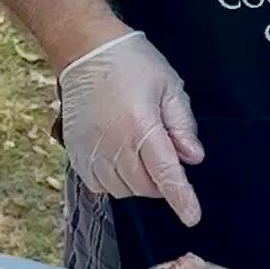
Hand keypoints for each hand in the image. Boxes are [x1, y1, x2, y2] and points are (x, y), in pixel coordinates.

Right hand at [59, 30, 203, 227]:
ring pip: (123, 190)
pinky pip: (99, 185)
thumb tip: (192, 157)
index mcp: (141, 127)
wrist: (86, 51)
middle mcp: (114, 145)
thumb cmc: (131, 63)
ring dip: (138, 182)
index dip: (182, 199)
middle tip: (163, 153)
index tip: (192, 217)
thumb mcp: (169, 86)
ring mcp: (91, 151)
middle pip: (145, 187)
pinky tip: (120, 159)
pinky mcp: (76, 154)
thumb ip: (182, 125)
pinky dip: (114, 181)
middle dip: (161, 181)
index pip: (165, 175)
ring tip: (140, 152)